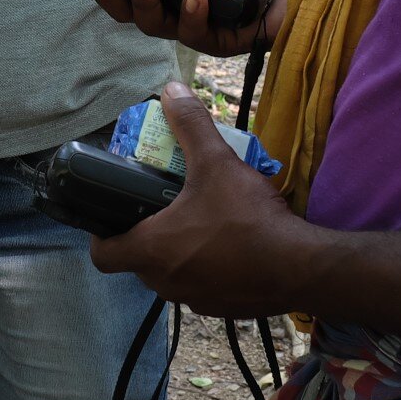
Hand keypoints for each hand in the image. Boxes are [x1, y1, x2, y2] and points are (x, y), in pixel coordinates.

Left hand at [88, 81, 317, 318]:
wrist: (299, 268)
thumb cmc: (247, 218)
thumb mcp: (216, 162)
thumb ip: (191, 125)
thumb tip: (172, 90)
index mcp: (151, 250)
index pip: (103, 254)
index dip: (101, 235)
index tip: (112, 215)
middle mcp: (165, 282)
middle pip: (138, 261)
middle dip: (146, 235)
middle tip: (162, 205)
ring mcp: (194, 300)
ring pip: (172, 275)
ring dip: (178, 252)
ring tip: (199, 220)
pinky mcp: (222, 309)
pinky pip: (203, 286)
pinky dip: (208, 268)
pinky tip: (230, 244)